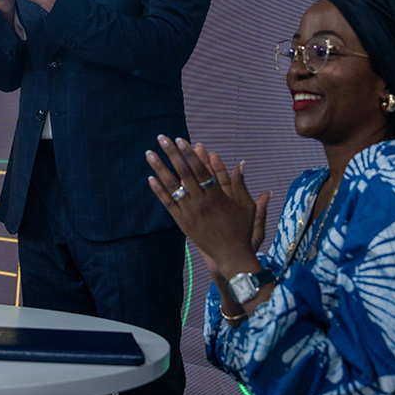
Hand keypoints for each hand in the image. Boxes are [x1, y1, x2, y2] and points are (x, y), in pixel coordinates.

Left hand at [146, 135, 270, 278]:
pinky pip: (168, 203)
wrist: (230, 256)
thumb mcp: (245, 206)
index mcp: (217, 196)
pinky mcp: (183, 222)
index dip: (190, 154)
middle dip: (172, 154)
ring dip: (160, 168)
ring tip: (149, 153)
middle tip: (162, 138)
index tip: (181, 140)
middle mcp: (201, 202)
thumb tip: (242, 162)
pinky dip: (159, 191)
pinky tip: (150, 178)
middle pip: (183, 173)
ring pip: (172, 186)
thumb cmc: (241, 230)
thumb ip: (240, 183)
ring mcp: (190, 212)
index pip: (200, 169)